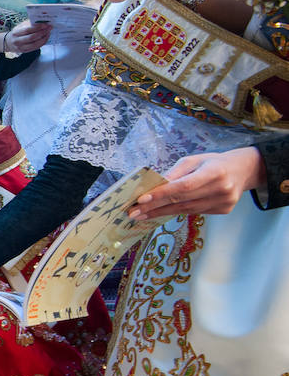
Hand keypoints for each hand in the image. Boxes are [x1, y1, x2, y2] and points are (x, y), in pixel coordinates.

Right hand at [5, 20, 52, 52]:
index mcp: (16, 33)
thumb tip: (42, 21)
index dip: (37, 27)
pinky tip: (46, 37)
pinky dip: (42, 42)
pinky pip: (36, 47)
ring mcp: (21, 48)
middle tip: (50, 28)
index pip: (28, 30)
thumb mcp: (20, 26)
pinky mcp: (25, 51)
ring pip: (35, 44)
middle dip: (42, 32)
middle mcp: (17, 41)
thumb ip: (30, 24)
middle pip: (32, 37)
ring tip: (49, 32)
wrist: (9, 42)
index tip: (45, 24)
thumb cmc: (17, 32)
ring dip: (44, 38)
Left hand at [128, 147, 266, 219]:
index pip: (183, 186)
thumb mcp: (195, 160)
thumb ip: (175, 172)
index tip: (141, 199)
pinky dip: (175, 211)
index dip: (162, 194)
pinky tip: (160, 212)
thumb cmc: (214, 163)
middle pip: (181, 201)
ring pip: (185, 210)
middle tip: (133, 212)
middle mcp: (221, 189)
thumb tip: (154, 186)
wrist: (243, 170)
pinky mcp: (223, 210)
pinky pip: (193, 212)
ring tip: (141, 215)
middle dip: (154, 207)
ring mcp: (224, 202)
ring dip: (160, 213)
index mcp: (215, 172)